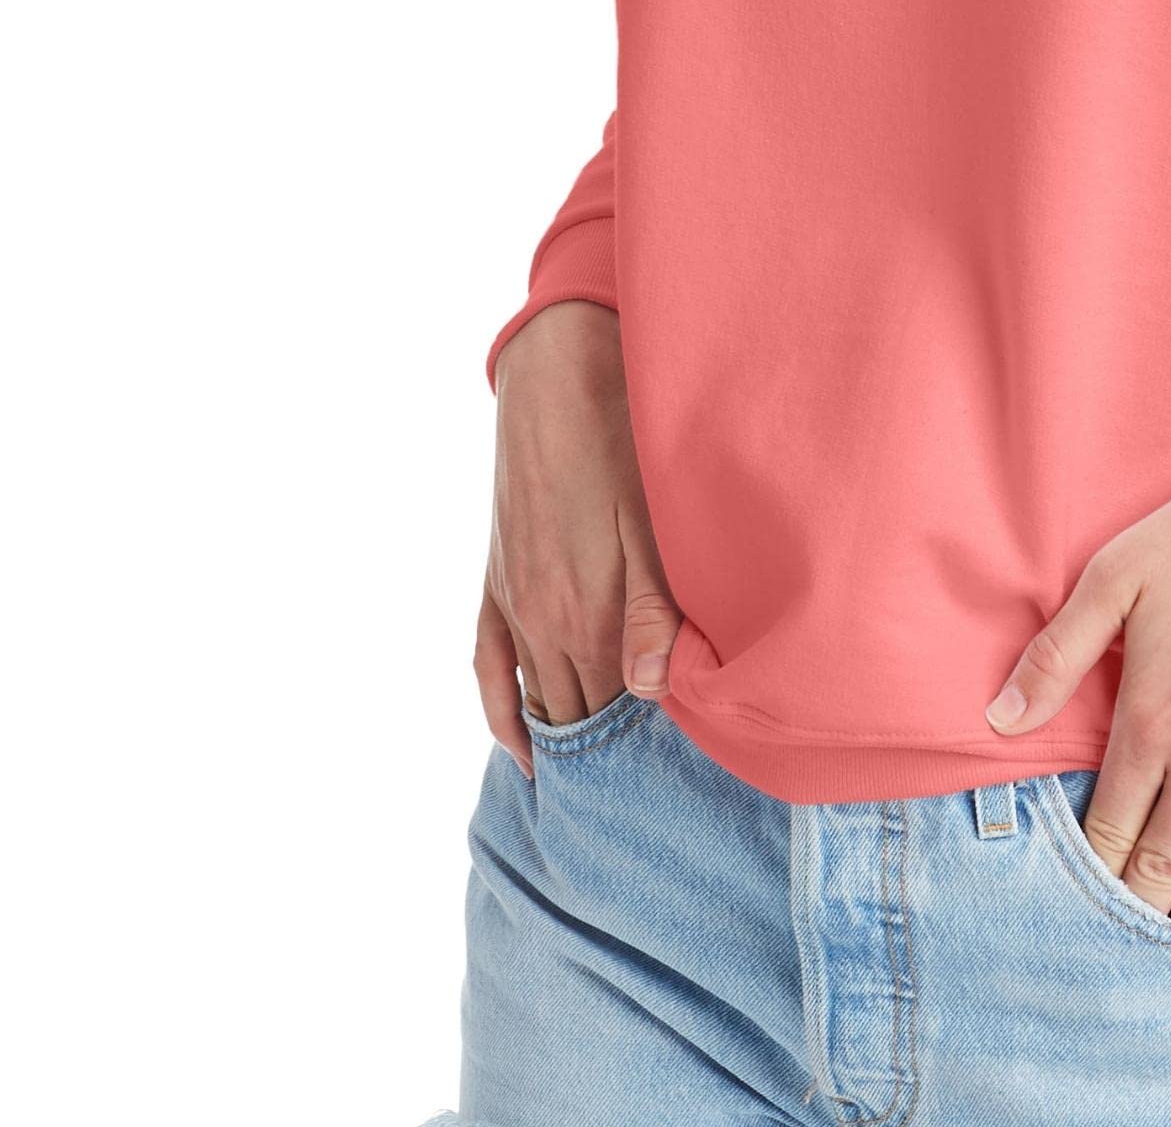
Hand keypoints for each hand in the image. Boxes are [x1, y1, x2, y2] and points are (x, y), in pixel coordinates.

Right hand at [476, 300, 680, 775]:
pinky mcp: (494, 584)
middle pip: (579, 714)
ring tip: (600, 783)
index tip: (682, 769)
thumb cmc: (621, 445)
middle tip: (652, 789)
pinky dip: (504, 714)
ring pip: (537, 699)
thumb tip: (649, 695)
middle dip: (613, 751)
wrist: (557, 382)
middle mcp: (542, 621)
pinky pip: (488, 670)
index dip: (648, 743)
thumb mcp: (651, 525)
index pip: (620, 711)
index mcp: (587, 613)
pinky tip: (523, 748)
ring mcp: (512, 605)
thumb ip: (651, 612)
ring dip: (567, 739)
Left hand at [983, 478, 1170, 932]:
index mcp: (1150, 718)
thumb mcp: (1119, 575)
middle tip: (1113, 949)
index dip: (1088, 871)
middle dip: (1133, 910)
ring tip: (1169, 952)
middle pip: (1160, 865)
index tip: (1072, 903)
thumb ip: (1057, 653)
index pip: (1107, 826)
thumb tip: (999, 718)